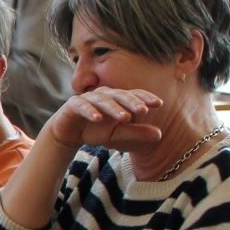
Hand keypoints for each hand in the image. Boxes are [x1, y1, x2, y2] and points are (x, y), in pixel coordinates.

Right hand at [42, 87, 166, 151]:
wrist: (68, 134)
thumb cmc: (95, 131)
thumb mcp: (118, 136)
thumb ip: (136, 133)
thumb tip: (160, 134)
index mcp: (117, 99)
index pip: (133, 94)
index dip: (145, 97)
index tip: (159, 104)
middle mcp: (103, 94)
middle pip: (119, 95)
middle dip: (132, 102)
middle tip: (144, 110)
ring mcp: (87, 98)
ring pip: (103, 100)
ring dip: (114, 108)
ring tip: (125, 118)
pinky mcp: (72, 105)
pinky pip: (82, 105)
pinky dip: (90, 111)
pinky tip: (97, 118)